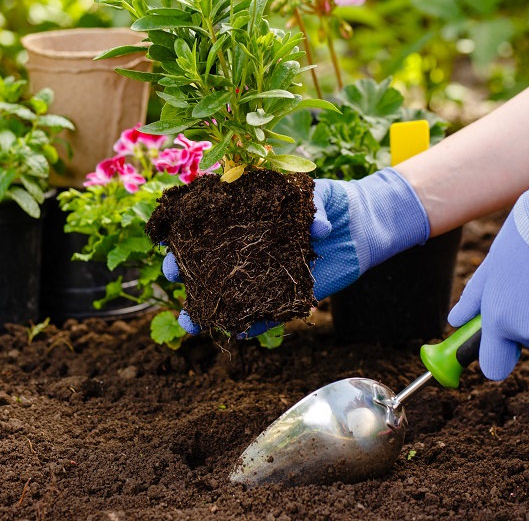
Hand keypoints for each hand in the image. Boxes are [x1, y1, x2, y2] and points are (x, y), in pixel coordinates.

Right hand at [165, 167, 430, 335]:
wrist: (359, 226)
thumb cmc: (330, 203)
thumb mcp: (318, 194)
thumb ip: (314, 206)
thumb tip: (320, 228)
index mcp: (246, 217)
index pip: (207, 225)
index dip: (185, 231)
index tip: (169, 235)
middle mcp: (248, 248)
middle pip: (209, 262)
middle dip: (187, 269)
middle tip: (172, 274)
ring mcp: (263, 274)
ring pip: (229, 294)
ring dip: (208, 309)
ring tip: (189, 323)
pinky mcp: (285, 296)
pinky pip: (264, 315)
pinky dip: (250, 325)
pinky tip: (234, 334)